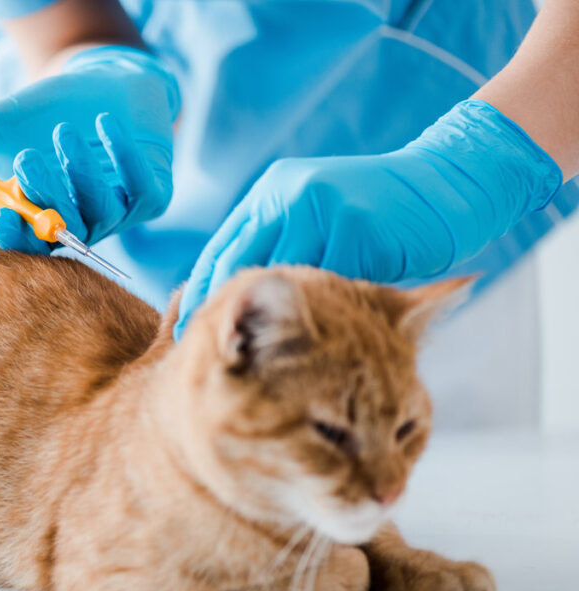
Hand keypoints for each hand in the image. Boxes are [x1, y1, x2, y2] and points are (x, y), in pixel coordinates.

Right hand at [0, 46, 178, 253]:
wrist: (103, 84)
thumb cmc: (44, 113)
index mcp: (38, 220)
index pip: (25, 245)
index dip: (14, 237)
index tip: (0, 219)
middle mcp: (77, 225)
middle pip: (62, 231)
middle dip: (45, 197)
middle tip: (28, 160)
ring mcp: (117, 215)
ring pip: (101, 212)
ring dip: (81, 174)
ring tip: (65, 132)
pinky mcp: (153, 196)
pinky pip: (142, 190)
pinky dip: (124, 158)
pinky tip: (106, 125)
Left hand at [174, 100, 561, 338]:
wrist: (445, 185)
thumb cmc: (376, 213)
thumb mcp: (313, 215)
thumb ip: (277, 246)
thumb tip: (228, 301)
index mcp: (272, 193)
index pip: (222, 250)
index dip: (201, 295)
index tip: (186, 335)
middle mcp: (290, 196)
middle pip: (241, 267)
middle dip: (221, 315)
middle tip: (207, 359)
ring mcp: (324, 210)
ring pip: (284, 283)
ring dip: (270, 326)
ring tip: (251, 365)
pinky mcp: (357, 230)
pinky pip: (328, 288)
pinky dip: (319, 319)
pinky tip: (308, 349)